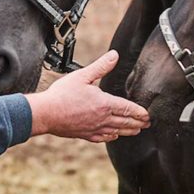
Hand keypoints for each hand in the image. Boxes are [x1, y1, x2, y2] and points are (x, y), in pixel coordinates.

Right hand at [26, 50, 149, 142]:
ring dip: (128, 131)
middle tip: (148, 123)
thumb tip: (115, 55)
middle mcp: (102, 118)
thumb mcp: (82, 75)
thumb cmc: (62, 94)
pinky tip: (113, 136)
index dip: (139, 111)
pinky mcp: (85, 135)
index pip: (128, 108)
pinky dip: (111, 137)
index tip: (147, 114)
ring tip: (137, 130)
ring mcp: (94, 128)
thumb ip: (101, 66)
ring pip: (116, 131)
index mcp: (104, 104)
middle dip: (138, 122)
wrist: (46, 113)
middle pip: (125, 122)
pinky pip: (103, 138)